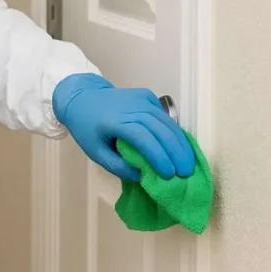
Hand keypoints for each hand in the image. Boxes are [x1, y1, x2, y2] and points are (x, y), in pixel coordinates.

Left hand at [52, 73, 195, 181]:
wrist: (82, 98)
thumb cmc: (87, 128)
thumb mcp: (96, 152)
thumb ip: (118, 166)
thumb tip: (144, 176)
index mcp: (115, 121)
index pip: (143, 138)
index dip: (158, 156)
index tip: (169, 174)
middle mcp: (131, 107)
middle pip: (160, 130)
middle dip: (176, 153)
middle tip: (186, 173)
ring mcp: (140, 98)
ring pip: (166, 122)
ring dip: (180, 143)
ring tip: (188, 163)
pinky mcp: (146, 95)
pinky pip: (164, 115)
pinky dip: (174, 131)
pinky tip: (180, 146)